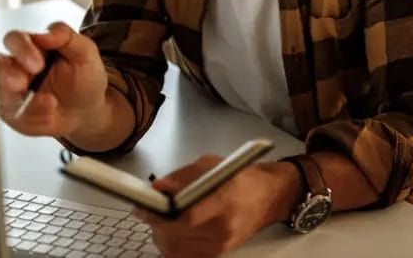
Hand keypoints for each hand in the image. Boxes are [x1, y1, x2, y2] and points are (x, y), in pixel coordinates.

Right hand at [0, 21, 107, 136]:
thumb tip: (45, 32)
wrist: (87, 109)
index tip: (37, 63)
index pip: (14, 40)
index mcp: (31, 47)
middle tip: (22, 84)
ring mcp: (9, 91)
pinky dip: (32, 116)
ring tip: (48, 104)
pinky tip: (49, 114)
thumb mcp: (85, 53)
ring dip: (19, 99)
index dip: (21, 49)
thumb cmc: (83, 77)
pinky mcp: (11, 113)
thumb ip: (66, 37)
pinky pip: (12, 115)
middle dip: (7, 75)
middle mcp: (15, 67)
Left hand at [134, 156, 301, 257]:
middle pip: (177, 235)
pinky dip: (171, 245)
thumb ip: (184, 176)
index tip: (144, 206)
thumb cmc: (242, 178)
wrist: (269, 198)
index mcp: (226, 201)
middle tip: (148, 210)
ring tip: (161, 219)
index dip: (160, 214)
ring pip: (175, 249)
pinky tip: (171, 232)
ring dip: (161, 234)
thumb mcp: (214, 165)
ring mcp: (221, 245)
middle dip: (156, 223)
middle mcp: (224, 228)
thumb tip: (158, 187)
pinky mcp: (218, 254)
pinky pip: (183, 256)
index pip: (188, 217)